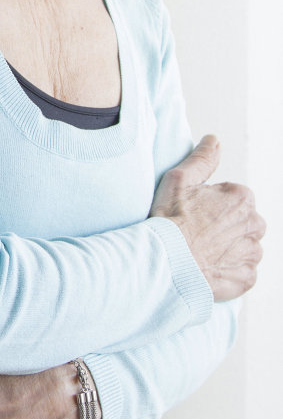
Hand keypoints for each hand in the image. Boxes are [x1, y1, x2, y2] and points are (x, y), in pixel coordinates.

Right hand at [150, 135, 264, 300]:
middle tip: (196, 233)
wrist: (164, 263)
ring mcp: (252, 254)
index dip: (209, 205)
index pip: (232, 198)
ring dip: (228, 249)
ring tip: (200, 252)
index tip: (192, 213)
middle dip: (224, 227)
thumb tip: (214, 141)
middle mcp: (254, 224)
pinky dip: (228, 271)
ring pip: (244, 248)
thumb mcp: (179, 180)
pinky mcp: (246, 278)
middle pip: (242, 223)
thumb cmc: (169, 220)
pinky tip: (207, 267)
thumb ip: (202, 159)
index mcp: (242, 198)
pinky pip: (242, 272)